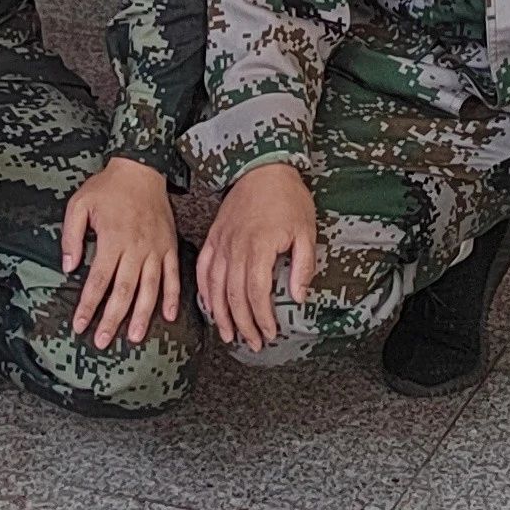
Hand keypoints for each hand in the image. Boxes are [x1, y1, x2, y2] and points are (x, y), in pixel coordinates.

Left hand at [62, 156, 183, 346]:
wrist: (141, 169)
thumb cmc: (107, 187)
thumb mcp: (79, 204)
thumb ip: (71, 236)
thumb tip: (68, 267)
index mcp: (112, 239)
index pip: (98, 280)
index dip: (88, 305)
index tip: (79, 325)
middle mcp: (136, 247)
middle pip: (124, 290)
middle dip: (112, 318)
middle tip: (103, 341)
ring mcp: (156, 248)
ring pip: (150, 288)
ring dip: (143, 314)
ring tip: (135, 337)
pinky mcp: (170, 246)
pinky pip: (174, 275)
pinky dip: (172, 296)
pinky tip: (169, 315)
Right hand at [196, 160, 321, 350]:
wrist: (263, 167)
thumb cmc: (288, 198)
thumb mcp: (307, 231)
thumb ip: (303, 266)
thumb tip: (298, 297)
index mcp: (259, 247)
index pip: (256, 292)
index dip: (262, 317)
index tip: (270, 332)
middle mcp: (235, 247)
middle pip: (233, 295)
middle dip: (243, 324)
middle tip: (254, 342)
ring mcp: (221, 242)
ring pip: (214, 286)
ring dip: (221, 314)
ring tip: (229, 334)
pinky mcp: (213, 237)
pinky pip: (203, 269)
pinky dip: (204, 291)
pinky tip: (210, 306)